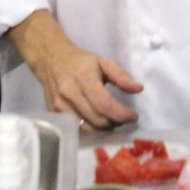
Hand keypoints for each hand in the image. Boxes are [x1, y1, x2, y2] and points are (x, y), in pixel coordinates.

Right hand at [8, 10, 142, 129]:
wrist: (50, 59)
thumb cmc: (80, 61)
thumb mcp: (103, 62)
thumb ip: (121, 76)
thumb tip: (139, 89)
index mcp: (84, 79)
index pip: (104, 104)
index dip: (121, 114)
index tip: (133, 116)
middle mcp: (70, 95)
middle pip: (97, 119)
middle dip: (115, 122)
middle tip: (124, 118)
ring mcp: (59, 107)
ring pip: (86, 128)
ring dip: (103, 129)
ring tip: (113, 121)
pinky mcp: (54, 114)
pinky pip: (75, 129)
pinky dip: (90, 129)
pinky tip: (98, 123)